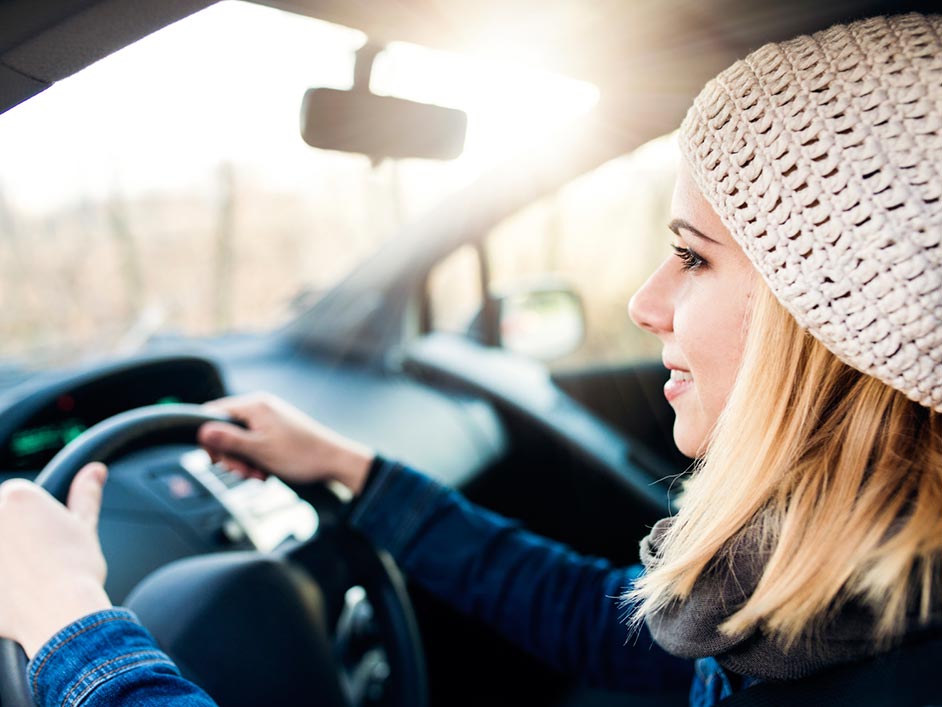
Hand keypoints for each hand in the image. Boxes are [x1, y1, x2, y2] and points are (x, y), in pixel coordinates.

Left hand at [0, 463, 111, 657]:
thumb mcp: (85, 526)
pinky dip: (1, 584)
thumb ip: (85, 494)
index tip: (46, 538)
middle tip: (36, 560)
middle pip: (2, 522)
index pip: (18, 497)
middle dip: (14, 538)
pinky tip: (12, 594)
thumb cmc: (75, 570)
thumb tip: (95, 470)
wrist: (62, 616)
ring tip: (24, 580)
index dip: (35, 517)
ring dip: (7, 560)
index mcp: (17, 497)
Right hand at [198, 393, 374, 493]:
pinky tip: (266, 472)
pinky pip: (254, 444)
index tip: (216, 458)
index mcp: (255, 405)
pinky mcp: (276, 430)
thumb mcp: (259, 450)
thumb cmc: (302, 455)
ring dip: (244, 461)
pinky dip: (255, 460)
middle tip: (243, 472)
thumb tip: (201, 431)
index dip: (209, 438)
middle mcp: (261, 407)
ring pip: (239, 440)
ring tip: (259, 474)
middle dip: (231, 455)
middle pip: (225, 429)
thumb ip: (228, 440)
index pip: (213, 412)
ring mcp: (269, 418)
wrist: (334, 462)